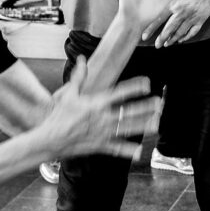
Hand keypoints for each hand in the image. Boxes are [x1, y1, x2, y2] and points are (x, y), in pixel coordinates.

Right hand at [37, 56, 161, 160]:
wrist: (50, 139)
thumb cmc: (59, 116)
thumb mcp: (68, 94)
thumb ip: (79, 77)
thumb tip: (81, 59)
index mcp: (95, 103)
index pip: (119, 93)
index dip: (134, 87)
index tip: (147, 83)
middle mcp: (102, 118)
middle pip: (128, 112)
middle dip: (145, 108)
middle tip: (159, 104)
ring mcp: (102, 133)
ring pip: (127, 129)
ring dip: (143, 126)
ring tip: (156, 124)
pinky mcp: (101, 146)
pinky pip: (117, 149)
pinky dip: (128, 151)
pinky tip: (140, 151)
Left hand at [149, 0, 209, 47]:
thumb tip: (155, 2)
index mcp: (173, 2)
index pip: (158, 18)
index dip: (150, 28)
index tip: (143, 36)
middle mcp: (181, 11)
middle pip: (169, 29)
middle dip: (161, 38)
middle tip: (157, 45)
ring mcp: (191, 17)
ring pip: (180, 32)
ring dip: (173, 39)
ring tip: (167, 44)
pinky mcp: (201, 19)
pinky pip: (192, 32)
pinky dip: (186, 37)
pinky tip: (181, 40)